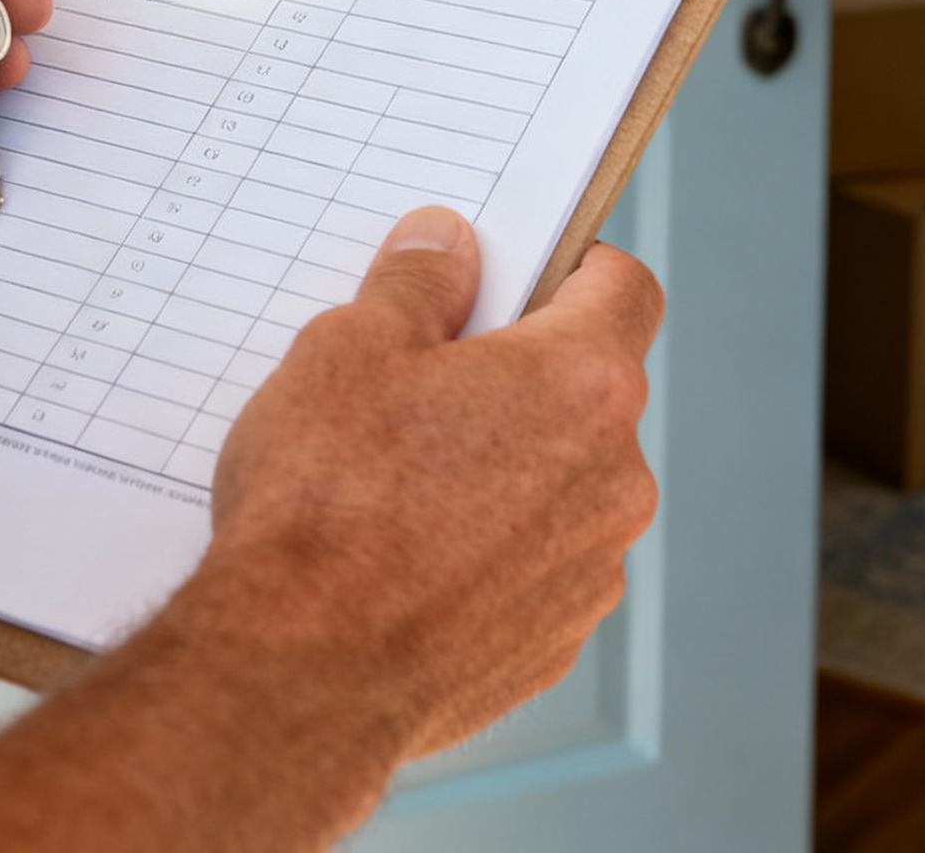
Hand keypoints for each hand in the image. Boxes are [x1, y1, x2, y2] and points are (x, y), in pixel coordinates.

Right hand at [0, 209, 663, 852]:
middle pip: (590, 389)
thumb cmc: (326, 506)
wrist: (300, 678)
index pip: (625, 289)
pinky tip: (407, 552)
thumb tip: (447, 247)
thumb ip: (418, 281)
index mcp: (582, 383)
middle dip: (520, 373)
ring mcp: (590, 570)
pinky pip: (535, 563)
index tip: (516, 273)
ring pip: (562, 481)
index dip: (573, 267)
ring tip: (400, 476)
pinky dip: (490, 546)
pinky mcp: (552, 642)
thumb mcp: (350, 345)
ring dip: (506, 464)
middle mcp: (613, 478)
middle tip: (426, 376)